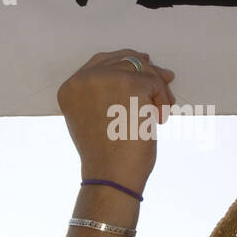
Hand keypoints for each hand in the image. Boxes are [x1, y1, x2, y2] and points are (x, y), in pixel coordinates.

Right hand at [57, 50, 175, 191]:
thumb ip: (107, 93)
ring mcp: (106, 79)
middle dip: (147, 70)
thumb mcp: (94, 117)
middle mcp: (83, 79)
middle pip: (124, 59)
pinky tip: (159, 118)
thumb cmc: (106, 156)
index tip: (145, 69)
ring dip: (157, 88)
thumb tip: (143, 64)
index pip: (101, 62)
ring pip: (141, 68)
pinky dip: (163, 99)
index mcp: (70, 88)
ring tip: (160, 112)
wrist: (110, 177)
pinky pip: (155, 82)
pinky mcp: (130, 84)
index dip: (126, 63)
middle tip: (166, 81)